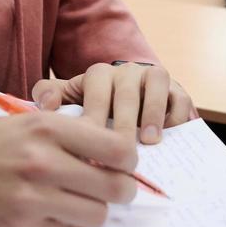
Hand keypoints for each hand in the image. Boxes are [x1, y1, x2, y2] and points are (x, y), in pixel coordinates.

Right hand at [0, 113, 137, 226]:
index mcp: (46, 128)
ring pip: (96, 216)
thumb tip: (110, 152)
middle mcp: (43, 161)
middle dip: (119, 191)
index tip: (120, 165)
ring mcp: (31, 197)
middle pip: (116, 188)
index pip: (118, 148)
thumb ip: (64, 134)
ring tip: (75, 203)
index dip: (127, 161)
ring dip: (91, 212)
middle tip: (108, 191)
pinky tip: (50, 216)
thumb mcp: (21, 123)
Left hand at [32, 62, 194, 143]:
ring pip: (155, 86)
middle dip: (123, 124)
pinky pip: (180, 97)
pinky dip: (177, 116)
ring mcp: (152, 77)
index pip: (94, 92)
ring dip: (153, 113)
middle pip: (126, 93)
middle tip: (120, 155)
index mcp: (98, 76)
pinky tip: (171, 136)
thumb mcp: (72, 104)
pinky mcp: (176, 89)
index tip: (89, 147)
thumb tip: (45, 105)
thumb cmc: (98, 111)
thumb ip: (53, 99)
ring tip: (149, 141)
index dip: (93, 119)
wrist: (133, 105)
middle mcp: (125, 71)